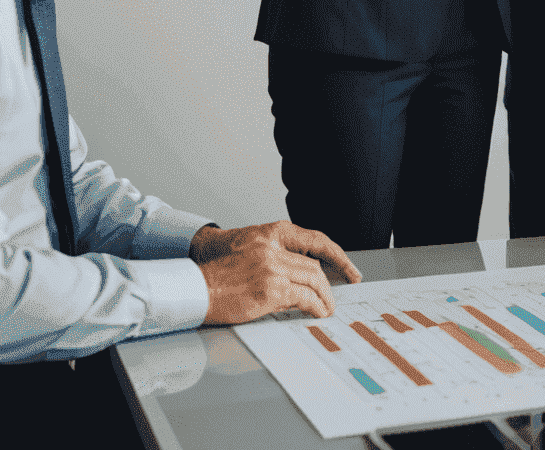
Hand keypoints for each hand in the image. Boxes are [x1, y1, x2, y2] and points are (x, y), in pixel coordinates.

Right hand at [191, 220, 361, 324]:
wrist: (195, 288)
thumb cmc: (218, 274)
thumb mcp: (251, 250)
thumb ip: (275, 256)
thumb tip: (299, 273)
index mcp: (272, 233)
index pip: (315, 240)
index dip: (336, 255)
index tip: (348, 268)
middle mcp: (275, 248)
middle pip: (314, 264)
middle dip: (328, 282)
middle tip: (335, 295)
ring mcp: (273, 268)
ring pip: (313, 280)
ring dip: (324, 296)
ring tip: (327, 307)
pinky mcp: (270, 290)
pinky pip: (304, 297)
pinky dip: (315, 305)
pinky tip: (317, 312)